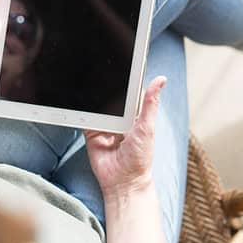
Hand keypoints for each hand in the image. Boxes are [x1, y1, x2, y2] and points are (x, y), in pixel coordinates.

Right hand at [85, 76, 165, 196]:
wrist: (123, 182)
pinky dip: (83, 110)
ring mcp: (105, 123)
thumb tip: (161, 79)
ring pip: (97, 104)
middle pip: (111, 95)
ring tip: (89, 86)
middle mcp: (119, 116)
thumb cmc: (141, 157)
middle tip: (99, 71)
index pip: (129, 90)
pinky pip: (85, 117)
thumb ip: (150, 103)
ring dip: (93, 97)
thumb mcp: (147, 127)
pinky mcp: (91, 131)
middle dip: (105, 85)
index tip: (122, 61)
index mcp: (135, 113)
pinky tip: (81, 103)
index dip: (126, 76)